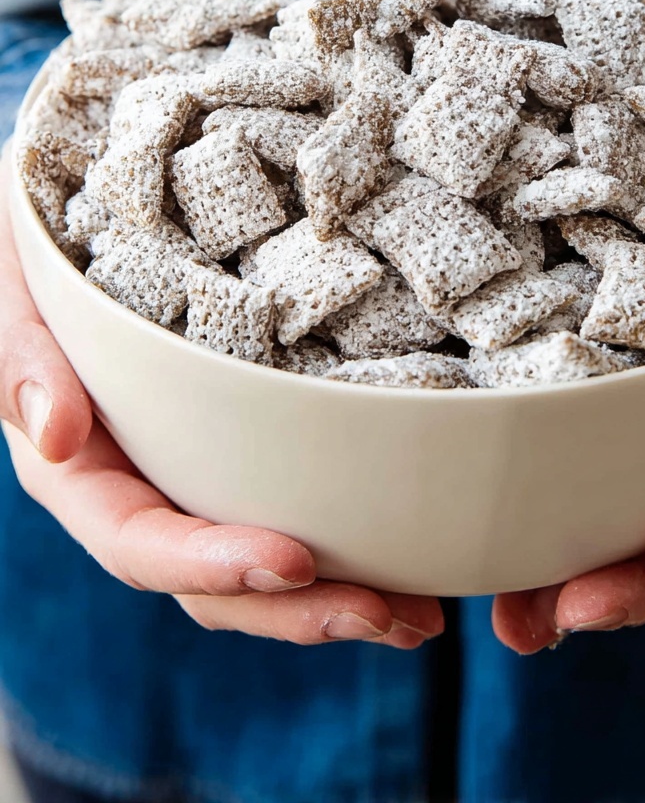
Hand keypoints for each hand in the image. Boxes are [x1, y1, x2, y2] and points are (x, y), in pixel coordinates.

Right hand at [0, 153, 441, 648]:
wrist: (84, 209)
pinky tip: (416, 550)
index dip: (214, 562)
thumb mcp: (20, 287)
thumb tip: (53, 434)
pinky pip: (292, 505)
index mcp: (81, 468)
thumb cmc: (49, 246)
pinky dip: (351, 538)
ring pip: (259, 561)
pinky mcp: (246, 447)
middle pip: (213, 580)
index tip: (295, 560)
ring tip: (423, 614)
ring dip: (340, 595)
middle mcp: (142, 486)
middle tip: (396, 616)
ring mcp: (196, 474)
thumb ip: (23, 357)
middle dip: (299, 608)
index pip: (139, 543)